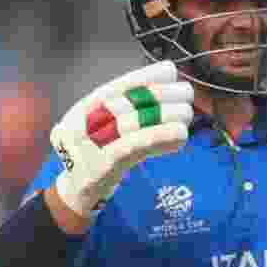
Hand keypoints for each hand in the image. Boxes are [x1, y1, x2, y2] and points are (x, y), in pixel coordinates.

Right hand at [51, 61, 193, 216]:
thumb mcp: (106, 132)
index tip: (169, 70)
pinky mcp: (101, 167)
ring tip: (187, 113)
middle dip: (159, 95)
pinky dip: (160, 137)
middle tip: (187, 92)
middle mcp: (78, 124)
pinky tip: (181, 134)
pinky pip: (134, 147)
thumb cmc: (99, 158)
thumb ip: (128, 114)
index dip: (143, 77)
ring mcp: (87, 146)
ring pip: (131, 124)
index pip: (114, 88)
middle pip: (124, 104)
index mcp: (80, 110)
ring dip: (164, 116)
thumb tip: (169, 95)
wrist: (78, 196)